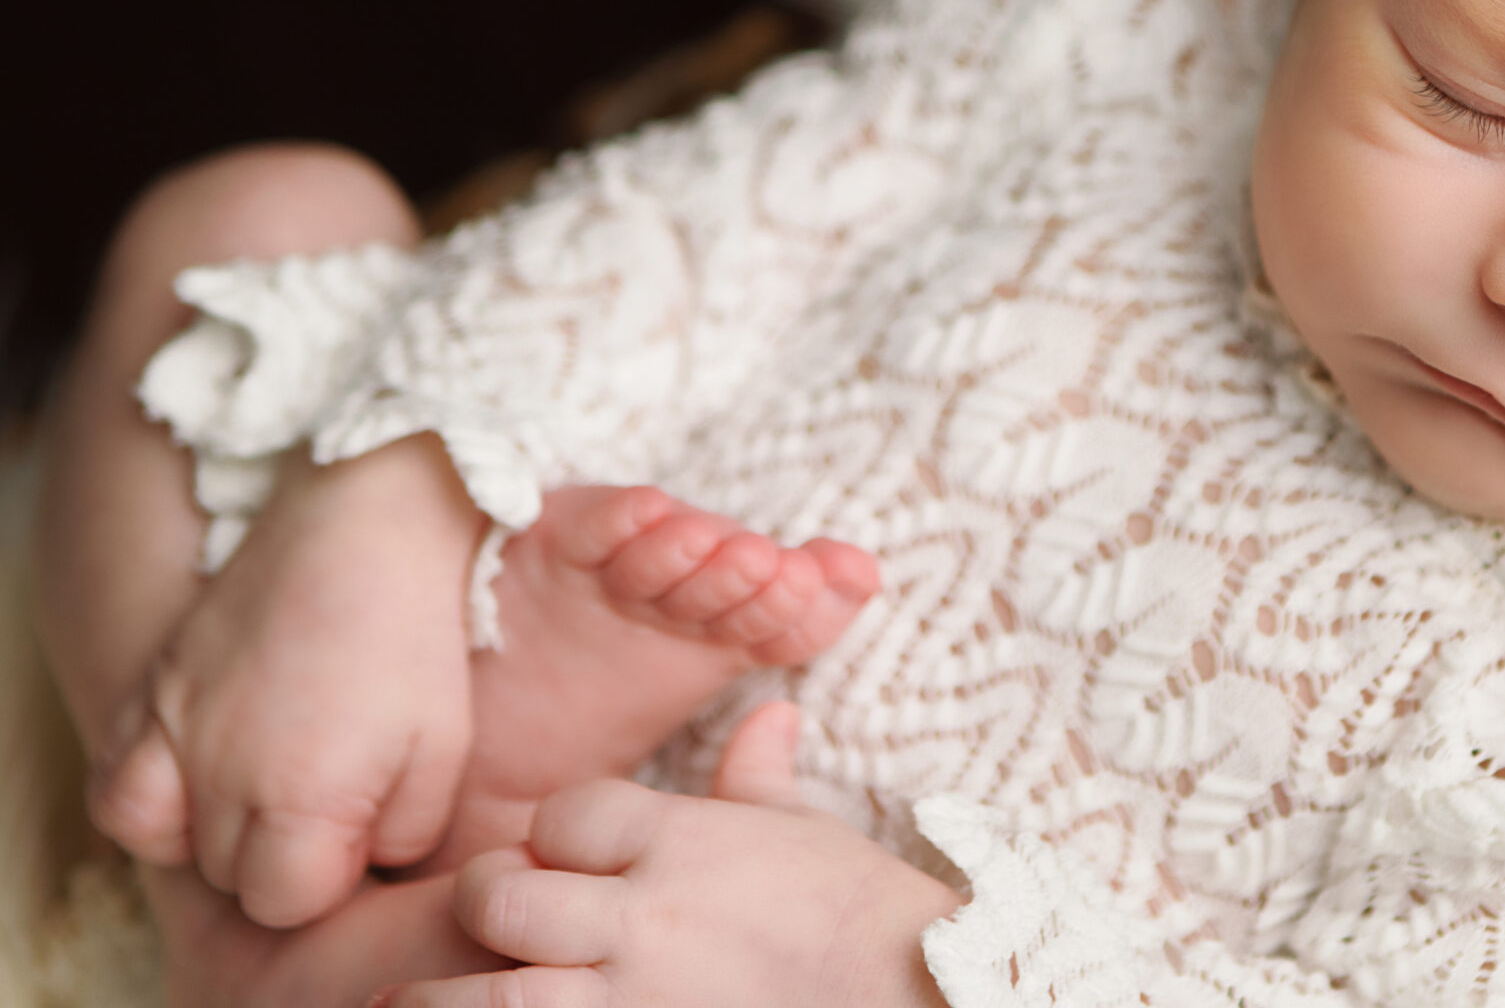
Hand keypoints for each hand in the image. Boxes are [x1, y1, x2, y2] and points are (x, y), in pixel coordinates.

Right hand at [89, 435, 486, 927]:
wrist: (367, 527)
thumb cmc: (414, 637)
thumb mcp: (444, 746)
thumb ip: (406, 832)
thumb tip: (360, 865)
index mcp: (307, 796)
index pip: (286, 902)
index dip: (327, 875)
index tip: (356, 823)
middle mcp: (227, 775)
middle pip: (229, 875)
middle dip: (279, 852)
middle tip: (325, 788)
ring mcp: (178, 732)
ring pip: (167, 842)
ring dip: (215, 830)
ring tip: (265, 783)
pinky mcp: (152, 693)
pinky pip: (114, 790)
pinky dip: (147, 799)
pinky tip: (197, 771)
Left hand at [384, 704, 958, 1007]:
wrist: (909, 990)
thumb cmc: (860, 912)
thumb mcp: (805, 832)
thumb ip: (760, 779)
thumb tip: (769, 719)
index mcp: (683, 841)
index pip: (564, 816)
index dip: (550, 834)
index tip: (555, 853)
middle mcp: (644, 918)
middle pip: (502, 897)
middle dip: (486, 903)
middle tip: (492, 917)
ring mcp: (634, 999)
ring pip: (490, 1000)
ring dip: (439, 1002)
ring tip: (401, 1005)